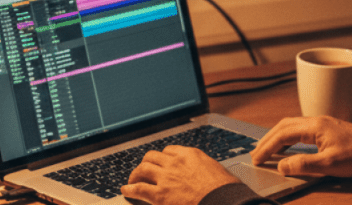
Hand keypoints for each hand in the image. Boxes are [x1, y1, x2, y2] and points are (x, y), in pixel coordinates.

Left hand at [121, 145, 239, 204]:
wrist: (223, 202)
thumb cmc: (226, 191)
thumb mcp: (219, 173)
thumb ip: (207, 171)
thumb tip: (209, 177)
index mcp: (191, 155)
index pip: (170, 150)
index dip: (163, 157)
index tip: (161, 162)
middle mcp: (176, 163)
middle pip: (152, 157)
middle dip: (146, 163)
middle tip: (143, 170)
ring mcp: (166, 178)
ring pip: (142, 169)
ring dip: (135, 174)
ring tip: (132, 180)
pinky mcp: (159, 195)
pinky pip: (139, 189)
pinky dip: (129, 189)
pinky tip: (125, 191)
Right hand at [250, 115, 351, 177]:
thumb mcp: (329, 165)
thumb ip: (303, 164)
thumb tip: (282, 165)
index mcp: (314, 126)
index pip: (283, 134)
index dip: (267, 147)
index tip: (257, 158)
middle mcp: (316, 120)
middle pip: (283, 126)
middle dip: (267, 139)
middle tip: (256, 154)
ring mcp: (322, 123)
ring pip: (291, 126)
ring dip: (277, 137)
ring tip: (267, 150)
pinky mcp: (327, 128)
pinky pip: (300, 129)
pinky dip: (288, 137)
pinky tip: (288, 147)